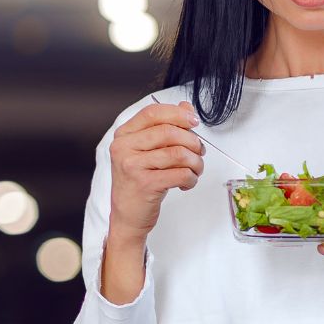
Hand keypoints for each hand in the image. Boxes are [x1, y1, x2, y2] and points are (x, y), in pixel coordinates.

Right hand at [108, 100, 203, 238]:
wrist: (128, 216)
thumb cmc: (141, 181)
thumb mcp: (149, 151)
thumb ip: (166, 127)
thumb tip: (186, 108)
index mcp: (124, 135)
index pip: (152, 113)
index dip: (178, 114)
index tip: (194, 122)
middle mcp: (124, 148)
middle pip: (169, 132)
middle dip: (193, 142)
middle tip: (199, 152)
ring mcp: (132, 166)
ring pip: (178, 153)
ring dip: (195, 162)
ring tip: (195, 170)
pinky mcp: (145, 184)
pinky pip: (180, 173)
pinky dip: (191, 178)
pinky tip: (187, 182)